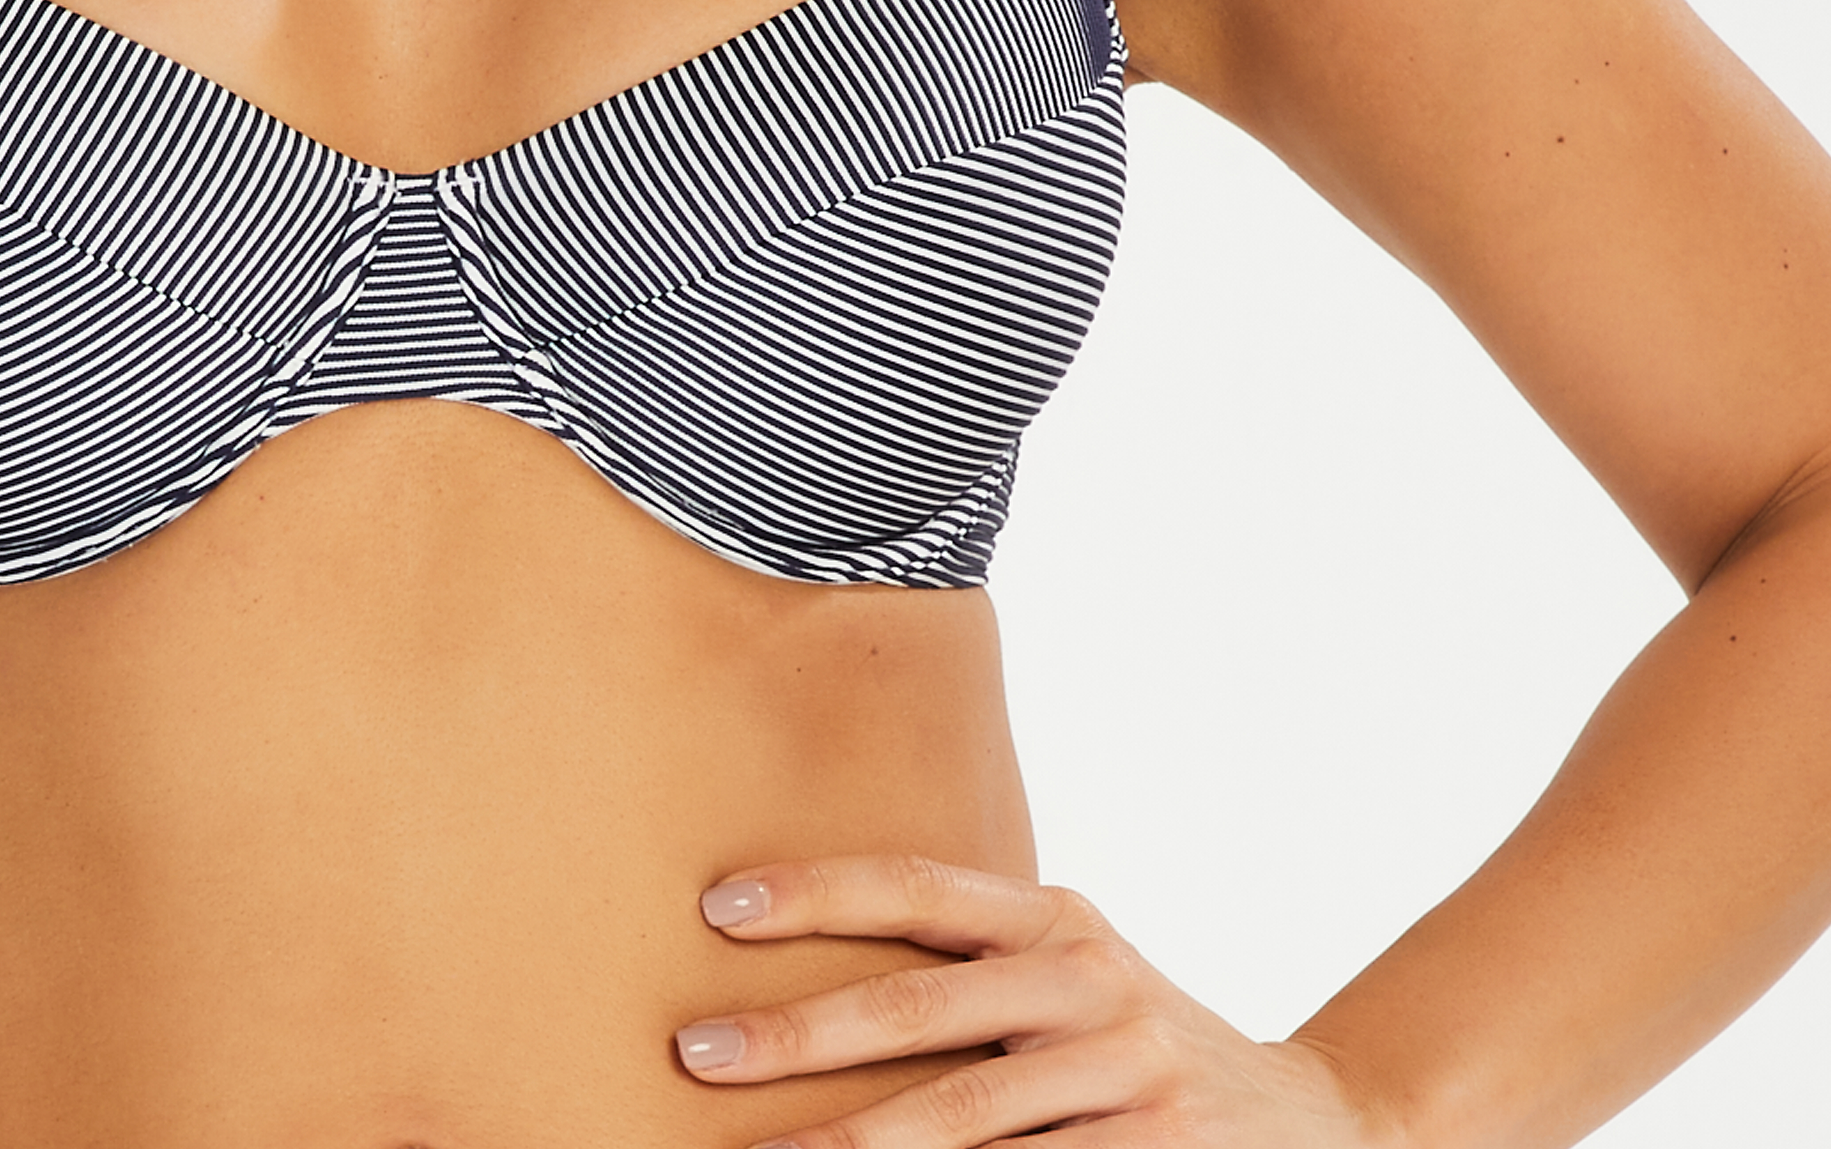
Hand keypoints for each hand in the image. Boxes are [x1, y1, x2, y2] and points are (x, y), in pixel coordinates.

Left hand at [671, 857, 1381, 1144]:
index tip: (718, 905)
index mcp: (1057, 917)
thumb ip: (977, 966)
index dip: (817, 890)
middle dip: (795, 1034)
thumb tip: (816, 973)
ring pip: (959, 1123)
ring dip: (851, 1146)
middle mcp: (1088, 979)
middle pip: (917, 1008)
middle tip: (695, 1051)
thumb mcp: (1073, 971)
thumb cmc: (1136, 1041)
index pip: (917, 885)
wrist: (1313, 1120)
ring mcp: (1125, 1072)